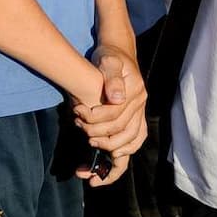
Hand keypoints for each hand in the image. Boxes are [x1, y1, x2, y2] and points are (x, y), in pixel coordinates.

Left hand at [73, 45, 147, 180]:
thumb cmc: (110, 57)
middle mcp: (140, 104)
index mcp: (136, 92)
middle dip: (100, 136)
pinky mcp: (136, 118)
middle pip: (123, 131)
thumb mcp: (108, 61)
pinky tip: (109, 162)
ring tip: (92, 149)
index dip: (94, 118)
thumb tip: (115, 99)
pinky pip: (135, 141)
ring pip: (132, 141)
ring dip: (112, 150)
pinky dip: (124, 154)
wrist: (119, 54)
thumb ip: (112, 78)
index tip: (76, 113)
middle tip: (82, 131)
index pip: (115, 115)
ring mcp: (140, 112)